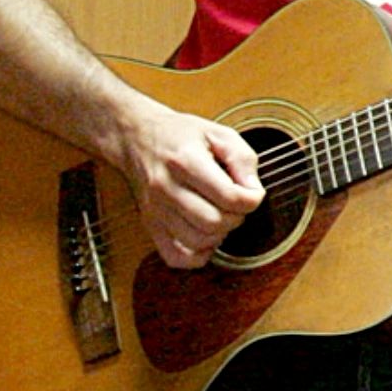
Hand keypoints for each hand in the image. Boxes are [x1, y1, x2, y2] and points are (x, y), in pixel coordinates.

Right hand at [113, 103, 264, 270]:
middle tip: (236, 203)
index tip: (253, 192)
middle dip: (237, 217)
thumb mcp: (219, 133)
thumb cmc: (181, 135)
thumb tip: (253, 190)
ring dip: (219, 234)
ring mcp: (155, 210)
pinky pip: (175, 257)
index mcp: (185, 161)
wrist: (138, 138)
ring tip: (221, 215)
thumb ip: (243, 158)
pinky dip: (197, 255)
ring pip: (197, 241)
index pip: (229, 196)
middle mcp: (166, 188)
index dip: (252, 199)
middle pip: (214, 222)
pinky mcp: (150, 225)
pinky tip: (206, 235)